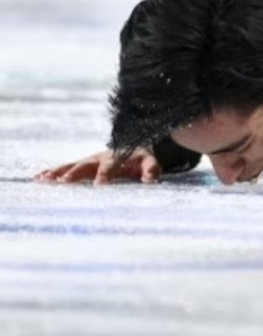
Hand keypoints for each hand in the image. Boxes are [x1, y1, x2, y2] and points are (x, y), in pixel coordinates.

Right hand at [35, 148, 161, 184]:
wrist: (132, 149)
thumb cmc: (142, 160)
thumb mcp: (150, 163)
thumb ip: (151, 170)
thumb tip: (150, 180)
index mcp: (116, 159)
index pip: (110, 167)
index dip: (104, 175)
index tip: (99, 185)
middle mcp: (98, 159)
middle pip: (85, 166)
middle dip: (75, 173)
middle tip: (65, 181)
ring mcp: (87, 162)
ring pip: (70, 166)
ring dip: (57, 173)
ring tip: (43, 179)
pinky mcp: (80, 166)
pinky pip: (64, 169)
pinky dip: (51, 173)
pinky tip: (37, 179)